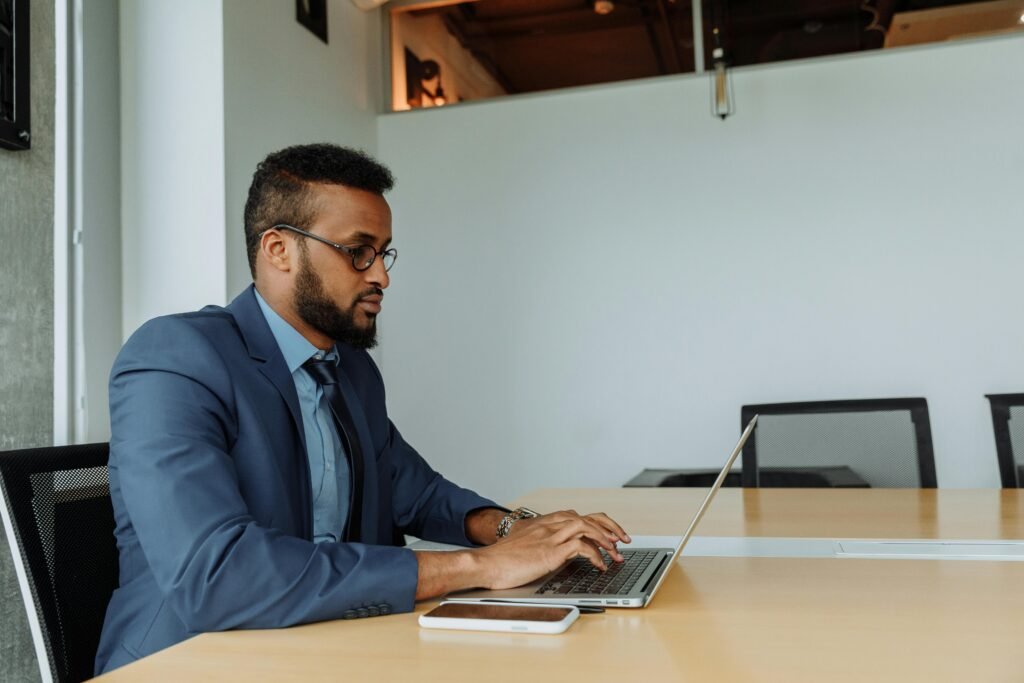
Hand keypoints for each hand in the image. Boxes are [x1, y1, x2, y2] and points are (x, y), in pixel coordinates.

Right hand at [475, 510, 631, 589]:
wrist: (485, 563)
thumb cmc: (501, 559)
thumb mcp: (525, 546)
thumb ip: (542, 544)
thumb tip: (557, 554)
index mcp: (545, 523)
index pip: (579, 515)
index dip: (599, 523)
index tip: (611, 534)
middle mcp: (550, 525)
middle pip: (588, 517)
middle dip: (610, 528)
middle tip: (623, 541)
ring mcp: (550, 537)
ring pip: (587, 527)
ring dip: (606, 540)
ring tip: (615, 555)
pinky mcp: (549, 552)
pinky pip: (581, 547)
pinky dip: (595, 555)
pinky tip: (599, 565)